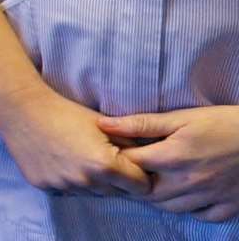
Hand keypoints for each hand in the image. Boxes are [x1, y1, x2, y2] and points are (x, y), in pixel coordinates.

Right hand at [0, 85, 148, 196]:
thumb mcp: (105, 124)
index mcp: (105, 165)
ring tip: (82, 158)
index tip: (133, 165)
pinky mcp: (46, 187)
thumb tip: (151, 157)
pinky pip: (69, 191)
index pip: (141, 187)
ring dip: (93, 182)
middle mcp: (86, 181)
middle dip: (117, 180)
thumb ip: (131, 144)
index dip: (140, 175)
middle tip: (106, 159)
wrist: (22, 108)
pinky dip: (71, 180)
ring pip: (93, 193)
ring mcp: (64, 186)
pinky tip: (63, 161)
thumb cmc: (65, 111)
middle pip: (117, 193)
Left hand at [101, 106, 238, 219]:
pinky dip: (189, 208)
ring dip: (157, 197)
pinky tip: (185, 195)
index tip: (114, 152)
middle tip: (130, 172)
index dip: (117, 159)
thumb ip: (143, 123)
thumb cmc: (225, 122)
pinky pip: (200, 215)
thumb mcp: (184, 116)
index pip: (130, 164)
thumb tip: (104, 125)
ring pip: (170, 207)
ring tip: (153, 182)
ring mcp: (209, 197)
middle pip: (146, 192)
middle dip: (133, 183)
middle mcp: (189, 181)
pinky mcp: (228, 206)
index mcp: (174, 156)